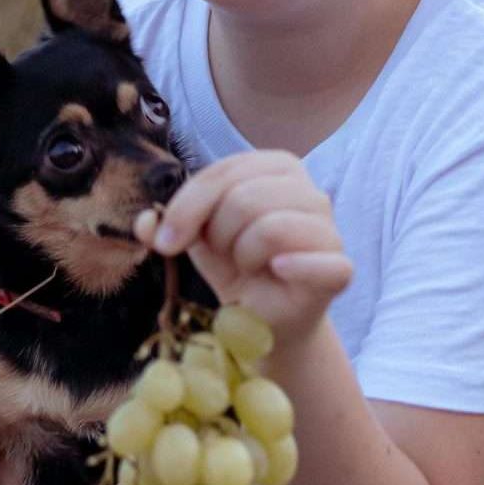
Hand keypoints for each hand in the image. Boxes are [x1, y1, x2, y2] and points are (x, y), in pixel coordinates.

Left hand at [135, 150, 351, 344]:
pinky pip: (320, 261)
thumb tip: (144, 222)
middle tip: (224, 256)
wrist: (263, 316)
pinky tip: (276, 273)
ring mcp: (329, 230)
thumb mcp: (195, 237)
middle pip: (245, 198)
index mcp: (276, 168)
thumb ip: (167, 222)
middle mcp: (309, 191)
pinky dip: (293, 267)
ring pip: (271, 227)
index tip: (164, 243)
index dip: (186, 208)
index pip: (222, 172)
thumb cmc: (234, 265)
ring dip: (244, 256)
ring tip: (248, 267)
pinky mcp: (339, 269)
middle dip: (218, 235)